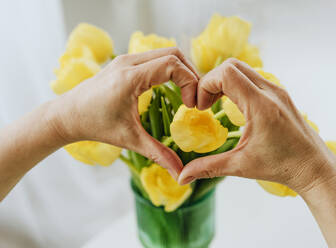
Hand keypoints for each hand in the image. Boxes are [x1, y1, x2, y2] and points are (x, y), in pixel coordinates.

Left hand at [52, 47, 198, 177]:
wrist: (67, 115)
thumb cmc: (95, 125)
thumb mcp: (129, 139)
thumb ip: (158, 153)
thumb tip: (180, 173)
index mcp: (130, 77)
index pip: (172, 65)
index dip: (189, 81)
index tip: (190, 105)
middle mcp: (129, 62)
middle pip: (173, 53)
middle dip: (190, 73)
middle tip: (195, 97)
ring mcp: (126, 59)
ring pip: (165, 52)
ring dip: (180, 70)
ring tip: (187, 92)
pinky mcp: (125, 62)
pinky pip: (155, 57)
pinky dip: (169, 68)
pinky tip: (171, 87)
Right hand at [178, 58, 335, 193]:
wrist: (314, 167)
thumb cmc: (281, 167)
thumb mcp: (241, 166)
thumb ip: (208, 168)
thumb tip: (182, 177)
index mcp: (261, 106)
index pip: (226, 73)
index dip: (206, 85)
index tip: (200, 107)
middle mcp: (270, 91)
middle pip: (232, 65)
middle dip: (211, 81)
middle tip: (205, 105)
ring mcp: (276, 90)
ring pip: (242, 69)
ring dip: (223, 81)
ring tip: (215, 104)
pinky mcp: (279, 94)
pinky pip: (252, 77)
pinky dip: (236, 85)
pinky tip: (232, 106)